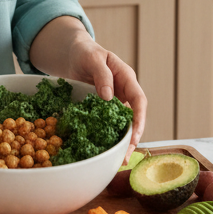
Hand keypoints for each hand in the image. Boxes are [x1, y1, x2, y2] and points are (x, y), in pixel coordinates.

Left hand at [30, 16, 146, 159]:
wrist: (73, 54)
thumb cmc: (85, 52)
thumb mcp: (93, 59)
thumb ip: (102, 75)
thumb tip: (108, 97)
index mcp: (127, 78)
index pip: (139, 101)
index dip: (139, 120)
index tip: (134, 136)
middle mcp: (124, 92)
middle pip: (134, 118)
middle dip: (132, 138)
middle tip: (124, 157)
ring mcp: (114, 101)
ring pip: (122, 124)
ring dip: (120, 141)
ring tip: (115, 161)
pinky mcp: (102, 109)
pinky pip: (107, 124)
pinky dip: (107, 137)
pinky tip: (102, 150)